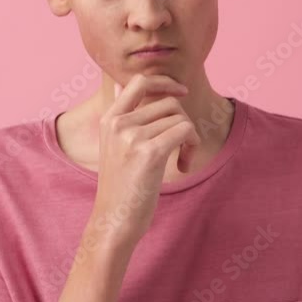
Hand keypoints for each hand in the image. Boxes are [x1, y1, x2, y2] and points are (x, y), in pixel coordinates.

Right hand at [88, 74, 200, 250]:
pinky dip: (192, 146)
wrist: (113, 221)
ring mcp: (132, 137)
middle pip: (169, 102)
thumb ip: (119, 115)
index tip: (181, 92)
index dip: (164, 81)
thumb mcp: (112, 145)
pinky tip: (183, 165)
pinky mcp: (149, 152)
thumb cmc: (119, 186)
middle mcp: (118, 123)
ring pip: (180, 118)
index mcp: (109, 119)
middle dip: (183, 122)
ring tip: (181, 159)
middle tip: (182, 147)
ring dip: (190, 139)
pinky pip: (185, 131)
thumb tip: (120, 85)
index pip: (139, 81)